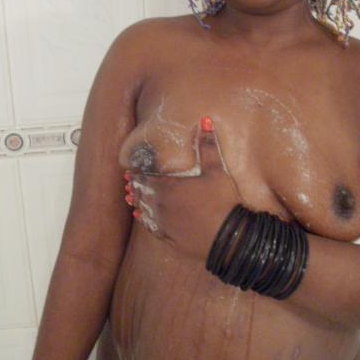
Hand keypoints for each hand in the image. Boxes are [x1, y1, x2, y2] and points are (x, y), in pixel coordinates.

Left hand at [123, 117, 242, 261]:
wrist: (229, 238)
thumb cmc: (224, 201)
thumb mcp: (217, 170)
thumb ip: (208, 146)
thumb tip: (205, 121)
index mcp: (170, 187)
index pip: (146, 178)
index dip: (137, 174)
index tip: (130, 171)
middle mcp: (161, 205)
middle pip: (142, 193)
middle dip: (136, 187)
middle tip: (129, 183)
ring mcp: (164, 223)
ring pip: (143, 210)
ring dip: (137, 202)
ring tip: (131, 197)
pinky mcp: (169, 238)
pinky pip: (151, 228)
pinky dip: (144, 220)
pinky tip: (142, 217)